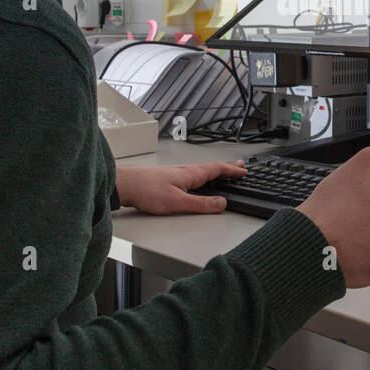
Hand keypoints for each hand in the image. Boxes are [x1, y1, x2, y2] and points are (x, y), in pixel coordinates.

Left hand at [116, 161, 247, 214]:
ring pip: (202, 170)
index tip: (244, 171)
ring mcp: (176, 173)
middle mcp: (184, 171)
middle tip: (240, 165)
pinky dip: (203, 174)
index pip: (217, 170)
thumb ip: (200, 204)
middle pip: (211, 167)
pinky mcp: (168, 178)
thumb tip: (221, 203)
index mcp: (190, 174)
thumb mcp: (177, 202)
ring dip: (216, 170)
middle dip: (227, 167)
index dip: (232, 171)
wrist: (125, 184)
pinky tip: (199, 179)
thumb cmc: (147, 191)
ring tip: (224, 171)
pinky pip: (193, 173)